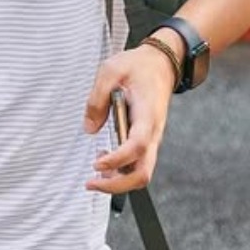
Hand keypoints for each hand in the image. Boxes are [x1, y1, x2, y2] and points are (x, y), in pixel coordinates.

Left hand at [82, 41, 177, 194]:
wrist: (160, 64)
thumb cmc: (137, 66)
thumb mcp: (110, 71)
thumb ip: (97, 98)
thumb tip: (89, 128)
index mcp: (147, 115)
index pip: (137, 145)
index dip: (118, 159)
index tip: (96, 163)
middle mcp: (153, 133)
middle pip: (143, 172)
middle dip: (117, 185)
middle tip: (90, 184)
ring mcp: (151, 139)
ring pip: (141, 172)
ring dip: (118, 181)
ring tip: (94, 176)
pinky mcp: (146, 140)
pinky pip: (137, 163)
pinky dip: (121, 170)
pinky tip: (103, 161)